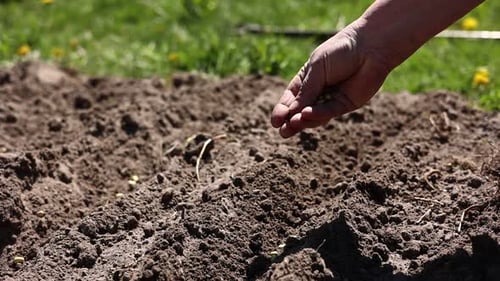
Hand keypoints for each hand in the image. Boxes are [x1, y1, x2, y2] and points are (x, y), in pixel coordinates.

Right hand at [270, 24, 390, 137]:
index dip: (282, 110)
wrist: (370, 47)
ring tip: (294, 123)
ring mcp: (331, 99)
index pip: (290, 98)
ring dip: (303, 120)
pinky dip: (318, 114)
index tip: (275, 121)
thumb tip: (293, 112)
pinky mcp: (345, 105)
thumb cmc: (341, 51)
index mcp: (306, 79)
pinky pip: (329, 112)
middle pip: (300, 111)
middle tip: (282, 131)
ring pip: (314, 115)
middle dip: (290, 121)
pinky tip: (307, 115)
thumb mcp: (318, 68)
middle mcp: (317, 91)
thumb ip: (307, 90)